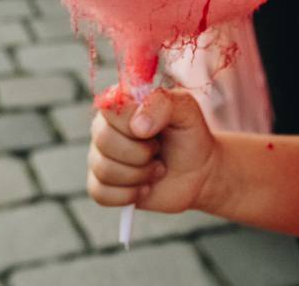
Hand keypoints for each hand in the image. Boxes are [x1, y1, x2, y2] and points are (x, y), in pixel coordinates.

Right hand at [87, 87, 219, 214]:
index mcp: (119, 105)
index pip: (108, 109)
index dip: (131, 124)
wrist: (198, 171)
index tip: (154, 131)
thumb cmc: (188, 135)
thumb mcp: (185, 108)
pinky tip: (144, 188)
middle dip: (140, 153)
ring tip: (156, 169)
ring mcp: (100, 157)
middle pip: (103, 140)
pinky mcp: (102, 186)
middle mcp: (104, 128)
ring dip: (139, 175)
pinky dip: (128, 195)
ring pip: (104, 169)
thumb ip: (162, 103)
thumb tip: (137, 126)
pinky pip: (101, 193)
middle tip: (158, 151)